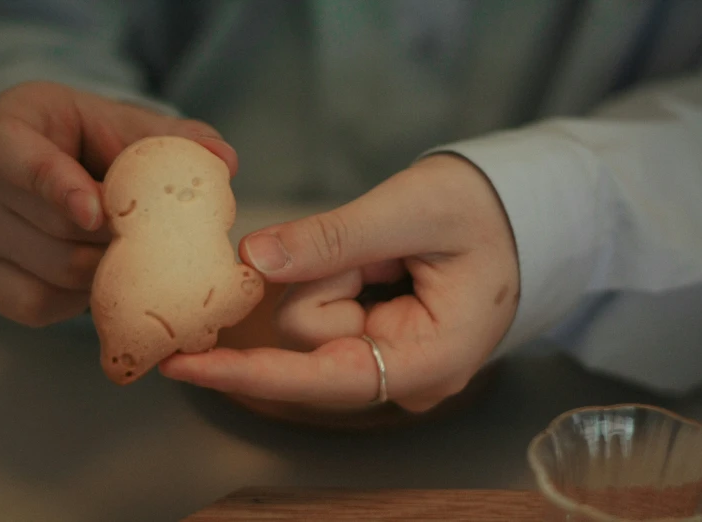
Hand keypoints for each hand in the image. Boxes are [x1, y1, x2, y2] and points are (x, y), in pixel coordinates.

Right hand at [0, 81, 235, 326]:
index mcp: (10, 127)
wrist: (80, 174)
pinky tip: (104, 276)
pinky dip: (80, 300)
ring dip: (109, 269)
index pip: (15, 157)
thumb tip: (224, 160)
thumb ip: (180, 140)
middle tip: (155, 237)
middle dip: (113, 238)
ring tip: (136, 253)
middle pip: (49, 227)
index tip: (98, 214)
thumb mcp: (138, 130)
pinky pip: (37, 305)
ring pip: (54, 270)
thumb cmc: (108, 145)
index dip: (57, 187)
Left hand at [159, 154, 518, 412]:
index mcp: (430, 358)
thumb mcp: (412, 210)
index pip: (325, 378)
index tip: (184, 367)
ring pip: (312, 321)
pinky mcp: (375, 344)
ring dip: (335, 271)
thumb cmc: (484, 210)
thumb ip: (334, 237)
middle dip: (327, 278)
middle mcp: (405, 376)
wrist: (518, 217)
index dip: (250, 373)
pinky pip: (325, 312)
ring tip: (388, 251)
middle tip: (381, 245)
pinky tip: (376, 264)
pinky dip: (335, 278)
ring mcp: (390, 363)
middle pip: (312, 338)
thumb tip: (253, 259)